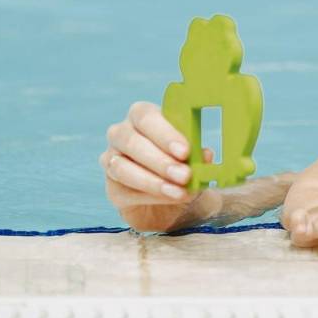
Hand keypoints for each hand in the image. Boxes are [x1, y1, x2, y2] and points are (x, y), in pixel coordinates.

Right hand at [101, 101, 216, 231]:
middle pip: (131, 141)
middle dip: (160, 161)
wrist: (174, 201)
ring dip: (153, 181)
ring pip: (122, 168)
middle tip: (184, 175)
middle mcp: (121, 134)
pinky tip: (170, 198)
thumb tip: (206, 155)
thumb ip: (198, 154)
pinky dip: (150, 196)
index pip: (146, 116)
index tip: (185, 151)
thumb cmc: (184, 165)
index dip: (165, 134)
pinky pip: (124, 190)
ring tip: (179, 191)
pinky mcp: (112, 187)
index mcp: (143, 116)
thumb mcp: (195, 157)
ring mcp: (111, 159)